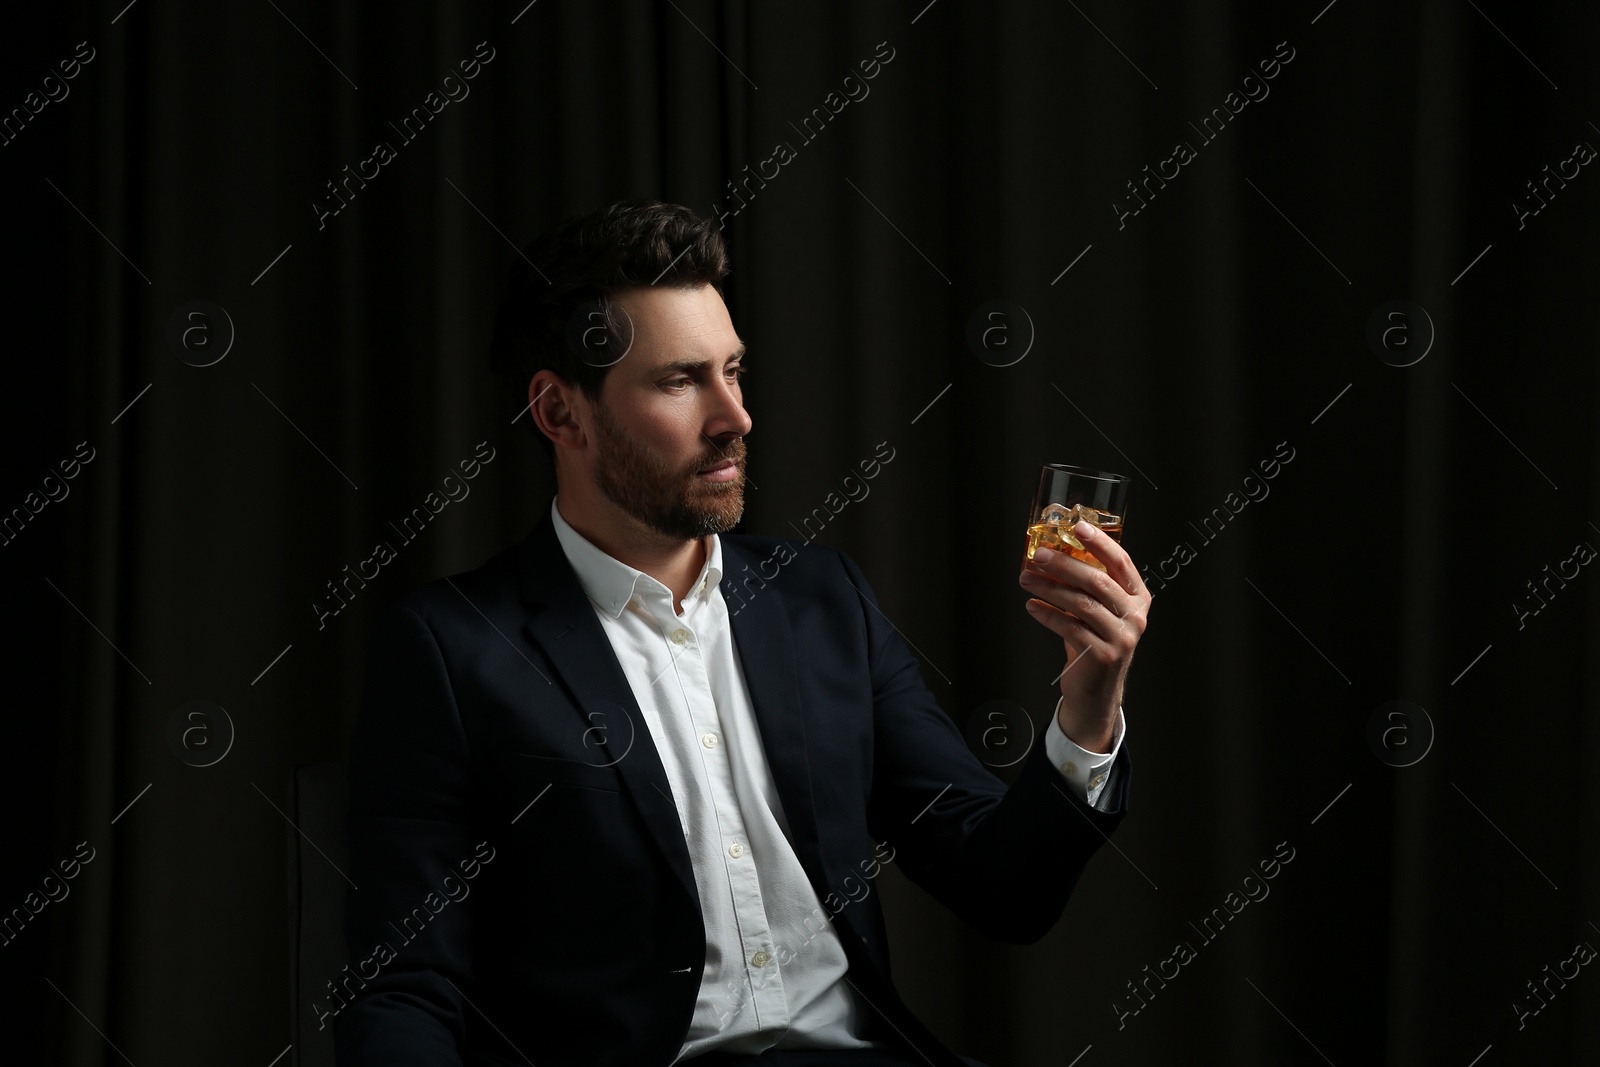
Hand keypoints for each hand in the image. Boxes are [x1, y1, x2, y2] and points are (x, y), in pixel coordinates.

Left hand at [1019, 521, 1152, 751]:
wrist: (1097, 689)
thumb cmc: (1095, 641)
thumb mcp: (1099, 610)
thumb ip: (1087, 584)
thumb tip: (1052, 552)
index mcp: (1138, 597)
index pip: (1121, 562)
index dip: (1100, 541)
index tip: (1078, 526)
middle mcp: (1135, 615)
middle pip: (1097, 581)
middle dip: (1064, 564)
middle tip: (1038, 555)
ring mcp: (1122, 637)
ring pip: (1081, 603)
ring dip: (1049, 588)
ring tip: (1026, 579)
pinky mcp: (1103, 655)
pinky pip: (1070, 627)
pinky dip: (1047, 614)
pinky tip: (1032, 605)